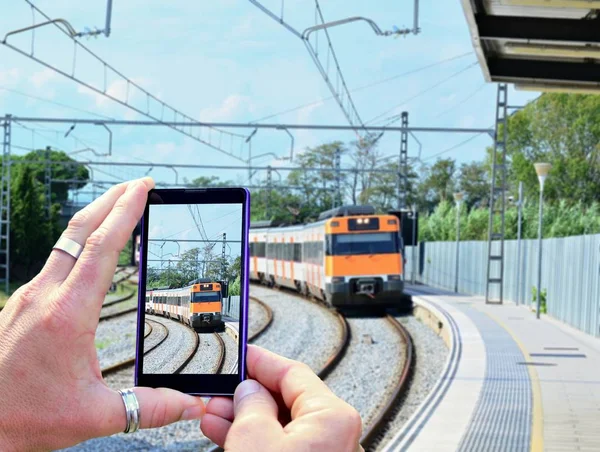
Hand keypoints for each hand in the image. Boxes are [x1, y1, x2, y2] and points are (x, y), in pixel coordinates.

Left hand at [0, 178, 204, 450]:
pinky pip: (56, 258)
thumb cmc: (26, 419)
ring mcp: (29, 296)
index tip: (144, 188)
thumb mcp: (95, 416)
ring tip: (120, 206)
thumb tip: (193, 405)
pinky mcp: (22, 303)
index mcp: (68, 314)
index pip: (102, 247)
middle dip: (112, 199)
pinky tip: (91, 247)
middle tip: (139, 184)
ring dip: (95, 217)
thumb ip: (151, 406)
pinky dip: (80, 240)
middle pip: (80, 229)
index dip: (126, 212)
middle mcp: (45, 296)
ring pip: (65, 240)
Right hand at [202, 345, 363, 451]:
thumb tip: (248, 391)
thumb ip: (250, 406)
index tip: (242, 354)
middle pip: (286, 399)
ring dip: (247, 419)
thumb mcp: (255, 440)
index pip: (293, 372)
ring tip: (215, 415)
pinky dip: (257, 440)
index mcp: (333, 417)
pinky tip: (227, 434)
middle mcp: (336, 434)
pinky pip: (283, 446)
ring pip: (282, 425)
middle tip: (221, 392)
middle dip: (248, 395)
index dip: (261, 361)